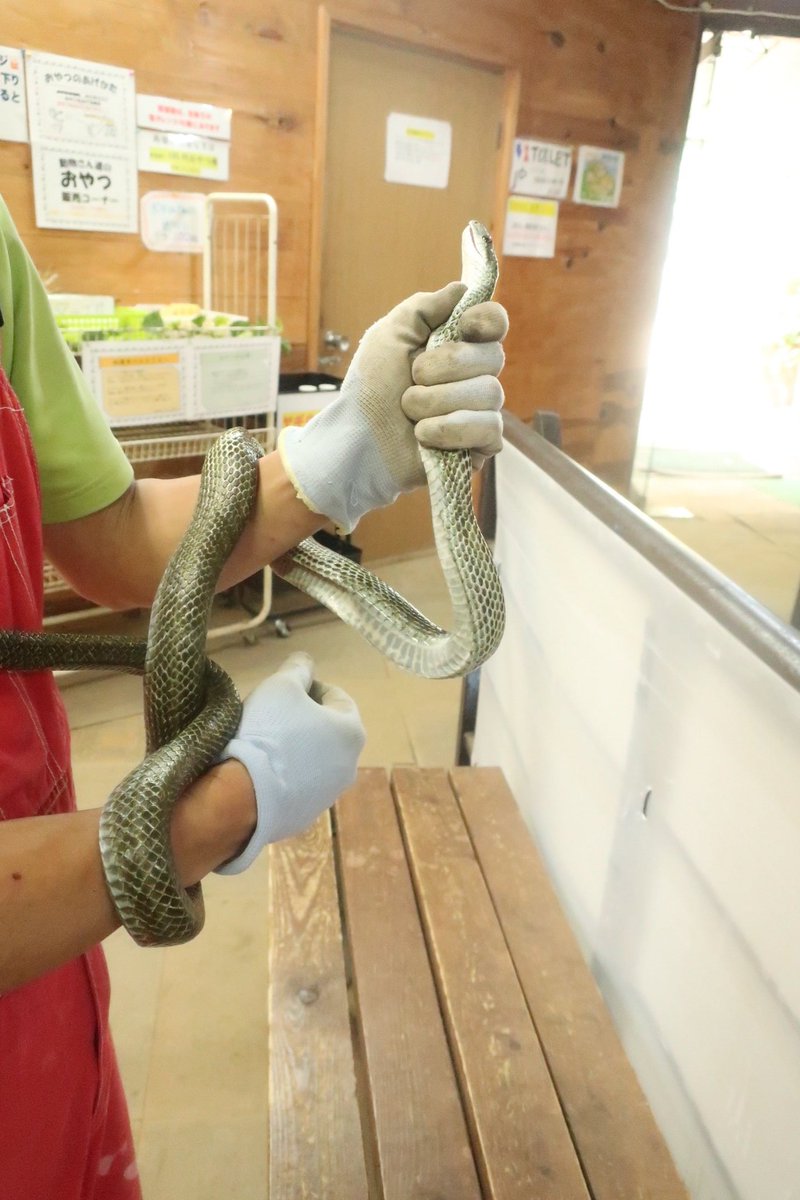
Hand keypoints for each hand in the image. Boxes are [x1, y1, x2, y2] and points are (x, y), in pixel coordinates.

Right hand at [214, 652, 364, 873]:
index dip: (310, 685)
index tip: (284, 688)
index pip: (336, 696)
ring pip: (313, 760)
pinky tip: (260, 770)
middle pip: (326, 730)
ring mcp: (329, 795)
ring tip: (263, 742)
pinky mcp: (306, 817)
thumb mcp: (281, 686)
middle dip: (302, 718)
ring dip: (295, 748)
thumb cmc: (268, 732)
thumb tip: (306, 662)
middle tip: (271, 713)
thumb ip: (298, 669)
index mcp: (351, 731)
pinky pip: (297, 786)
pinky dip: (284, 775)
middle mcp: (350, 766)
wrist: (242, 796)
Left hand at [278, 282, 506, 530]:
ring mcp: (479, 411)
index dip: (485, 321)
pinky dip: (452, 429)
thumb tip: (463, 290)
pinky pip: (490, 429)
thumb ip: (425, 307)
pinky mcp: (479, 446)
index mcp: (456, 345)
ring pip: (490, 394)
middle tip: (413, 377)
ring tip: (409, 411)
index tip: (463, 326)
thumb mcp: (390, 335)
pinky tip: (425, 436)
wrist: (358, 440)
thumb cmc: (370, 388)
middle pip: (493, 357)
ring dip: (439, 401)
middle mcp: (473, 376)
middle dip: (447, 366)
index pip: (495, 323)